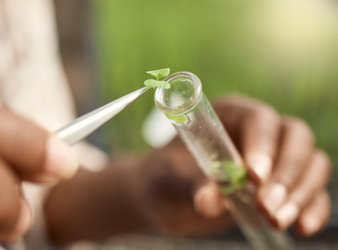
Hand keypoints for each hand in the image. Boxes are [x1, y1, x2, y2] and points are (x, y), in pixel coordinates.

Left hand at [135, 95, 330, 236]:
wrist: (165, 198)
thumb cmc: (163, 178)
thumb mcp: (169, 178)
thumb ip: (190, 184)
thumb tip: (209, 202)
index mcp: (228, 114)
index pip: (259, 119)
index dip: (263, 145)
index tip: (254, 177)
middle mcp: (256, 131)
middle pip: (295, 137)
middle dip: (287, 173)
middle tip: (267, 206)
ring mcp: (274, 157)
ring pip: (311, 162)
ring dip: (300, 193)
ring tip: (276, 220)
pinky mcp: (281, 184)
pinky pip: (311, 190)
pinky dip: (312, 207)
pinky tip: (301, 228)